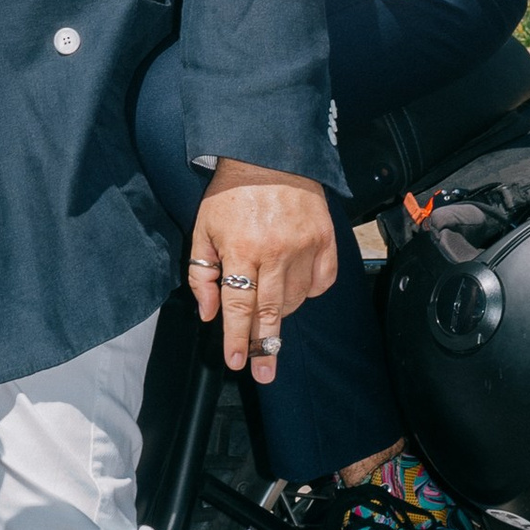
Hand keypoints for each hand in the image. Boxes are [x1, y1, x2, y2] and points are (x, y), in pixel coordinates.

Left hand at [188, 173, 340, 384]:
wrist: (270, 155)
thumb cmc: (231, 193)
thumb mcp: (204, 228)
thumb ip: (203, 273)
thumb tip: (209, 313)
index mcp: (241, 249)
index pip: (238, 306)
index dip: (236, 338)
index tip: (236, 362)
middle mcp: (275, 252)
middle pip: (270, 312)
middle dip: (265, 347)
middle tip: (264, 374)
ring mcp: (304, 247)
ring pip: (295, 300)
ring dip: (281, 315)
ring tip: (269, 318)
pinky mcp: (326, 241)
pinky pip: (321, 283)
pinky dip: (308, 292)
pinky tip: (294, 290)